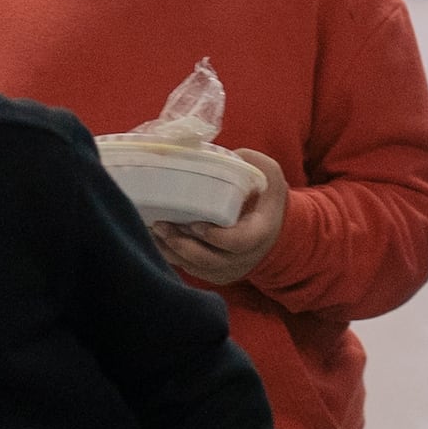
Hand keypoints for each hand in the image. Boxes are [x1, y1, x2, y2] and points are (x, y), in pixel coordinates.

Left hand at [148, 148, 289, 289]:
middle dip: (182, 244)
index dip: (215, 236)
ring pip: (196, 267)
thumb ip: (250, 162)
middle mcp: (244, 257)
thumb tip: (218, 154)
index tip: (195, 223)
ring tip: (152, 231)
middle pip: (209, 259)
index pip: (238, 242)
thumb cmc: (266, 199)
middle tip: (160, 224)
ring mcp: (228, 269)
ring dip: (171, 251)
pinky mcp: (215, 274)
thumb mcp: (268, 176)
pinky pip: (191, 270)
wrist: (275, 233)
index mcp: (259, 232)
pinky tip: (156, 240)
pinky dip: (172, 257)